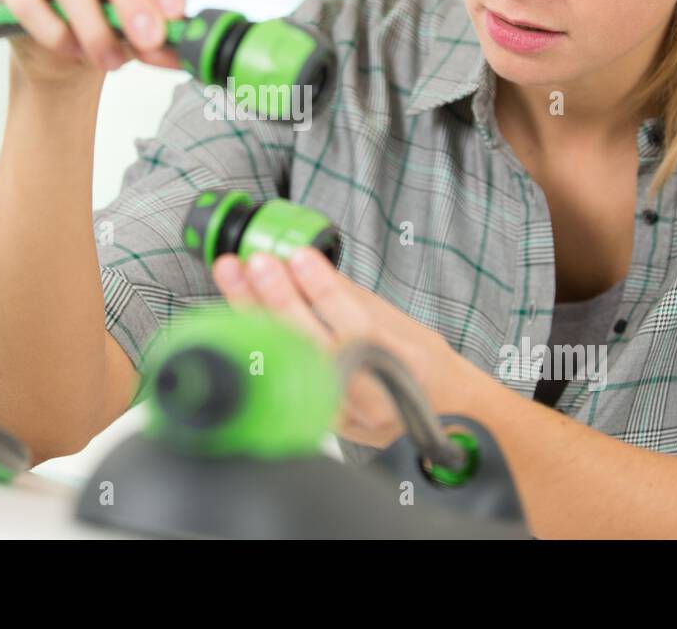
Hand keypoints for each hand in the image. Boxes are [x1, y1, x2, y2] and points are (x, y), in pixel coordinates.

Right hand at [0, 0, 185, 83]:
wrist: (65, 43)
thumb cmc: (110, 18)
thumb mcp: (141, 26)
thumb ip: (160, 37)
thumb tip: (179, 53)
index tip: (174, 10)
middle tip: (148, 39)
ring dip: (93, 26)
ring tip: (111, 60)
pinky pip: (27, 0)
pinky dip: (54, 32)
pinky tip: (73, 50)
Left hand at [211, 246, 489, 448]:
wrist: (441, 411)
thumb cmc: (423, 364)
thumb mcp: (400, 322)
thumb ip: (350, 298)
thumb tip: (305, 262)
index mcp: (402, 365)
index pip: (357, 326)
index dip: (326, 291)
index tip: (301, 256)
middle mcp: (371, 397)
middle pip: (316, 348)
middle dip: (280, 300)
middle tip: (258, 262)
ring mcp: (342, 415)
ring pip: (290, 363)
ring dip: (255, 314)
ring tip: (235, 275)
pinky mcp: (319, 419)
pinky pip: (281, 375)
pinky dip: (256, 338)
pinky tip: (237, 309)